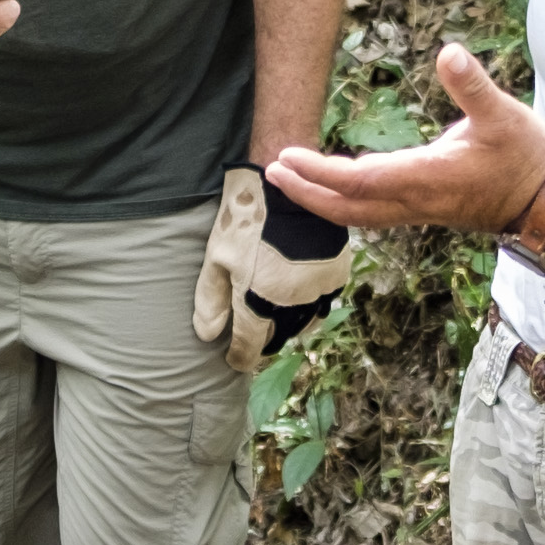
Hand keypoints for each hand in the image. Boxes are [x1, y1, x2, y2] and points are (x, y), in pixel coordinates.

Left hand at [191, 166, 357, 370]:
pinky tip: (297, 297)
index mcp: (258, 301)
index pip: (249, 346)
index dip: (240, 357)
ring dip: (289, 326)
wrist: (286, 185)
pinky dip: (310, 307)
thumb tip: (207, 335)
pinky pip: (324, 303)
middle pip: (278, 337)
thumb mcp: (216, 258)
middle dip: (265, 340)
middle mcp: (292, 302)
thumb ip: (210, 301)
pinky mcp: (336, 274)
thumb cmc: (244, 219)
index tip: (234, 360)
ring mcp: (318, 289)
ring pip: (304, 324)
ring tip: (275, 318)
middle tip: (254, 336)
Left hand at [266, 45, 544, 240]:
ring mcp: (421, 211)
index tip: (287, 157)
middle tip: (272, 172)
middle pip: (347, 207)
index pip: (360, 180)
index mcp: (428, 178)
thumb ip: (472, 86)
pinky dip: (345, 204)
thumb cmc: (528, 159)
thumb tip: (448, 52)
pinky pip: (374, 214)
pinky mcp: (427, 211)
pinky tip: (336, 190)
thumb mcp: (504, 115)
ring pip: (358, 215)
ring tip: (291, 181)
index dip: (320, 172)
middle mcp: (417, 201)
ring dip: (321, 201)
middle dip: (307, 192)